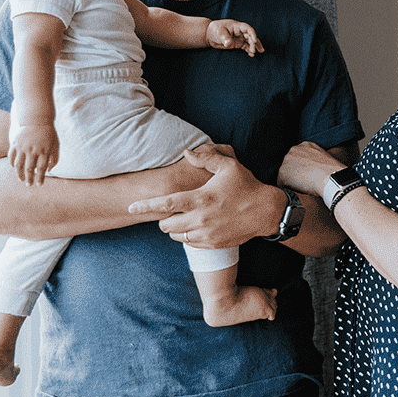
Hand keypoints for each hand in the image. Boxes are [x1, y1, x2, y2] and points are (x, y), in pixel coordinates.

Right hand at [9, 125, 58, 184]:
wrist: (37, 119)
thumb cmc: (49, 134)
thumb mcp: (56, 145)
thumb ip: (54, 159)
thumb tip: (49, 171)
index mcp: (44, 150)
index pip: (42, 168)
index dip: (40, 178)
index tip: (39, 185)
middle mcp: (33, 149)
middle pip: (30, 169)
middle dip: (29, 179)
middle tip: (29, 185)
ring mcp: (22, 146)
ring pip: (18, 165)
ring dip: (19, 174)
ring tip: (21, 179)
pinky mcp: (15, 143)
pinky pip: (11, 156)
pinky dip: (12, 164)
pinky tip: (15, 168)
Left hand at [128, 144, 286, 247]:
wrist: (266, 212)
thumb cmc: (247, 186)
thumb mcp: (228, 166)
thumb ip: (205, 158)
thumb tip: (186, 152)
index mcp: (200, 199)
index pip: (165, 205)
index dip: (145, 206)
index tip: (130, 207)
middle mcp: (201, 219)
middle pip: (167, 225)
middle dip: (162, 219)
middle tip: (168, 212)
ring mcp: (207, 234)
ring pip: (177, 237)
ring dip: (174, 229)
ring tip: (183, 219)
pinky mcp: (214, 244)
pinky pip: (190, 244)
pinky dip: (187, 237)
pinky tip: (195, 227)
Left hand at [207, 19, 263, 56]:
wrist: (210, 35)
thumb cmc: (215, 30)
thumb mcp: (219, 33)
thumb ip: (225, 38)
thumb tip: (229, 44)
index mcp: (236, 26)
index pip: (247, 28)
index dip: (252, 33)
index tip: (255, 40)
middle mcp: (240, 32)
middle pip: (250, 36)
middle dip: (254, 43)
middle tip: (254, 50)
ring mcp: (239, 38)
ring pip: (250, 41)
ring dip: (254, 46)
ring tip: (260, 52)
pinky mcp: (238, 43)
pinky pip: (246, 46)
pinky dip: (249, 50)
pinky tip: (252, 54)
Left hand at [279, 141, 345, 196]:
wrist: (331, 178)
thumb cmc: (333, 172)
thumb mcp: (325, 159)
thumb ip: (315, 161)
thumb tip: (313, 171)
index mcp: (306, 145)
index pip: (298, 157)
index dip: (301, 167)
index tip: (306, 174)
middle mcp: (294, 149)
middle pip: (289, 164)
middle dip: (294, 173)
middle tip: (303, 182)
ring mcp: (287, 160)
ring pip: (284, 173)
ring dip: (290, 181)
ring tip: (301, 187)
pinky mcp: (283, 172)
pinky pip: (280, 183)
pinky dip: (286, 189)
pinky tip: (297, 191)